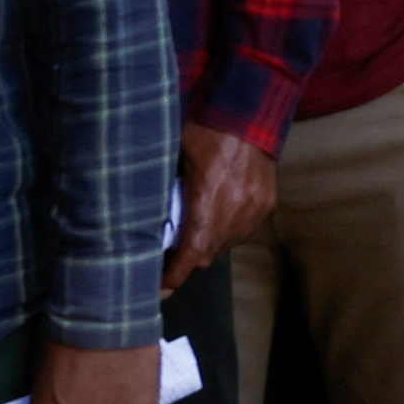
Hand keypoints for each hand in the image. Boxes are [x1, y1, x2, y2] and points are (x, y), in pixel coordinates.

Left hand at [168, 125, 274, 289]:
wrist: (250, 114)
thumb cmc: (206, 130)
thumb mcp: (173, 155)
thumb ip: (161, 187)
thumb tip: (137, 209)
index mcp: (206, 200)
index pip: (190, 254)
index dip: (174, 276)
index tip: (160, 289)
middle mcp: (233, 211)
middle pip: (207, 255)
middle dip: (188, 259)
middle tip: (170, 252)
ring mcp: (252, 210)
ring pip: (226, 246)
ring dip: (209, 245)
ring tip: (195, 232)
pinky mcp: (266, 204)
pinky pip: (243, 232)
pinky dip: (228, 231)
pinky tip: (218, 218)